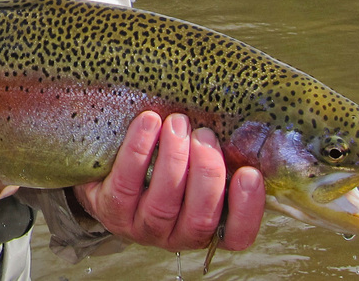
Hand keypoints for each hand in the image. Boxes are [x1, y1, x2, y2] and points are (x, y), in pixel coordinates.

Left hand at [74, 111, 264, 251]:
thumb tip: (246, 129)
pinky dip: (140, 149)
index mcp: (206, 228)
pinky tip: (149, 122)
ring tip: (178, 124)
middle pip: (199, 217)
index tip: (249, 173)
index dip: (247, 209)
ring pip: (164, 202)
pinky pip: (127, 181)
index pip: (236, 236)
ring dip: (174, 159)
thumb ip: (217, 158)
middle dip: (207, 172)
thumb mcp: (194, 167)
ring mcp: (141, 227)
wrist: (108, 171)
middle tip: (205, 135)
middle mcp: (176, 235)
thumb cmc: (163, 165)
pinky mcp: (111, 209)